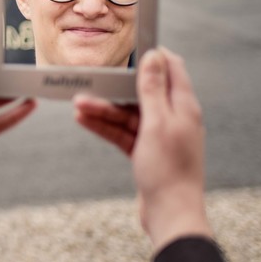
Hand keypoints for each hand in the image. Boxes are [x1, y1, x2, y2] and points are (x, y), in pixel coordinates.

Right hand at [74, 47, 211, 251]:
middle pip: (142, 92)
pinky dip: (105, 126)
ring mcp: (159, 136)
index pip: (171, 68)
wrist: (170, 215)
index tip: (128, 46)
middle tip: (91, 79)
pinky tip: (84, 120)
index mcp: (183, 106)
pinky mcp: (146, 152)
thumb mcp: (157, 123)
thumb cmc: (169, 170)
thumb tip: (154, 55)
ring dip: (103, 109)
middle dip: (114, 87)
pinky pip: (122, 132)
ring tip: (77, 104)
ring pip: (127, 114)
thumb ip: (153, 88)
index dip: (152, 55)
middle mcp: (173, 118)